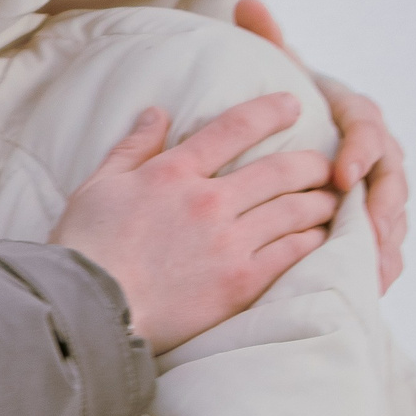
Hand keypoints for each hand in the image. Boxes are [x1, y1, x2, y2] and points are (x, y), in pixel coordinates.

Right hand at [50, 95, 337, 354]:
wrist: (88, 310)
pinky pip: (292, 253)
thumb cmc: (84, 250)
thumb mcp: (97, 188)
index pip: (233, 128)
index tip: (293, 104)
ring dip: (320, 201)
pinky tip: (321, 238)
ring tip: (332, 200)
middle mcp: (207, 201)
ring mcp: (228, 243)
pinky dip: (313, 241)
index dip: (269, 111)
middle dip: (311, 162)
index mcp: (172, 173)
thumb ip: (131, 148)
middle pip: (280, 170)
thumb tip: (156, 113)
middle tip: (326, 163)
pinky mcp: (240, 282)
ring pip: (295, 210)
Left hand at [235, 0, 408, 290]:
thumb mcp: (279, 71)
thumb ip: (268, 40)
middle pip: (392, 178)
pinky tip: (372, 286)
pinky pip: (384, 242)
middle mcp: (377, 150)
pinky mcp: (374, 218)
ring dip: (386, 241)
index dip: (360, 150)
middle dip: (382, 205)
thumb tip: (247, 1)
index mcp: (354, 113)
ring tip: (374, 267)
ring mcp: (380, 186)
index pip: (367, 128)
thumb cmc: (287, 101)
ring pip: (393, 214)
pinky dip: (381, 262)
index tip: (343, 172)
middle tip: (367, 229)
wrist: (302, 132)